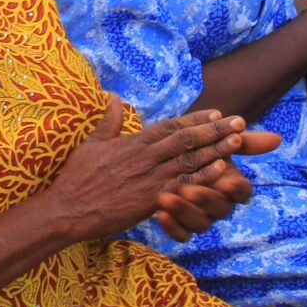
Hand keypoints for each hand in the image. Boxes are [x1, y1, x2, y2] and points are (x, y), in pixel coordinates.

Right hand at [44, 98, 270, 243]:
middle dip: (215, 129)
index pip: (171, 126)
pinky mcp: (150, 199)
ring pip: (189, 159)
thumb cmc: (76, 178)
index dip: (195, 119)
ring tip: (238, 140)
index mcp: (133, 143)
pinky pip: (182, 185)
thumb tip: (111, 96)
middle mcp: (145, 157)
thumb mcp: (91, 144)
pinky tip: (222, 171)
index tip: (217, 113)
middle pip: (186, 139)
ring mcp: (149, 178)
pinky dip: (203, 177)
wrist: (67, 210)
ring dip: (216, 149)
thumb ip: (108, 121)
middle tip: (240, 121)